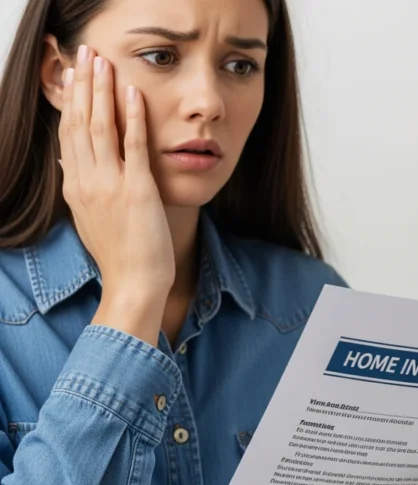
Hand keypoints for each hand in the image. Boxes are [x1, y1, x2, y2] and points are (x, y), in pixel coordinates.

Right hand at [59, 45, 172, 344]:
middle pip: (79, 122)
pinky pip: (133, 145)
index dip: (70, 102)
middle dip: (82, 85)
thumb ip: (81, 186)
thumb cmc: (120, 254)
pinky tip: (132, 93)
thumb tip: (68, 161)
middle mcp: (86, 181)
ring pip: (100, 127)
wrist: (134, 283)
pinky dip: (132, 116)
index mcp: (76, 186)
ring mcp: (109, 184)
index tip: (72, 76)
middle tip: (84, 54)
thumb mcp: (90, 217)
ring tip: (102, 62)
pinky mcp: (136, 189)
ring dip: (102, 91)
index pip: (68, 134)